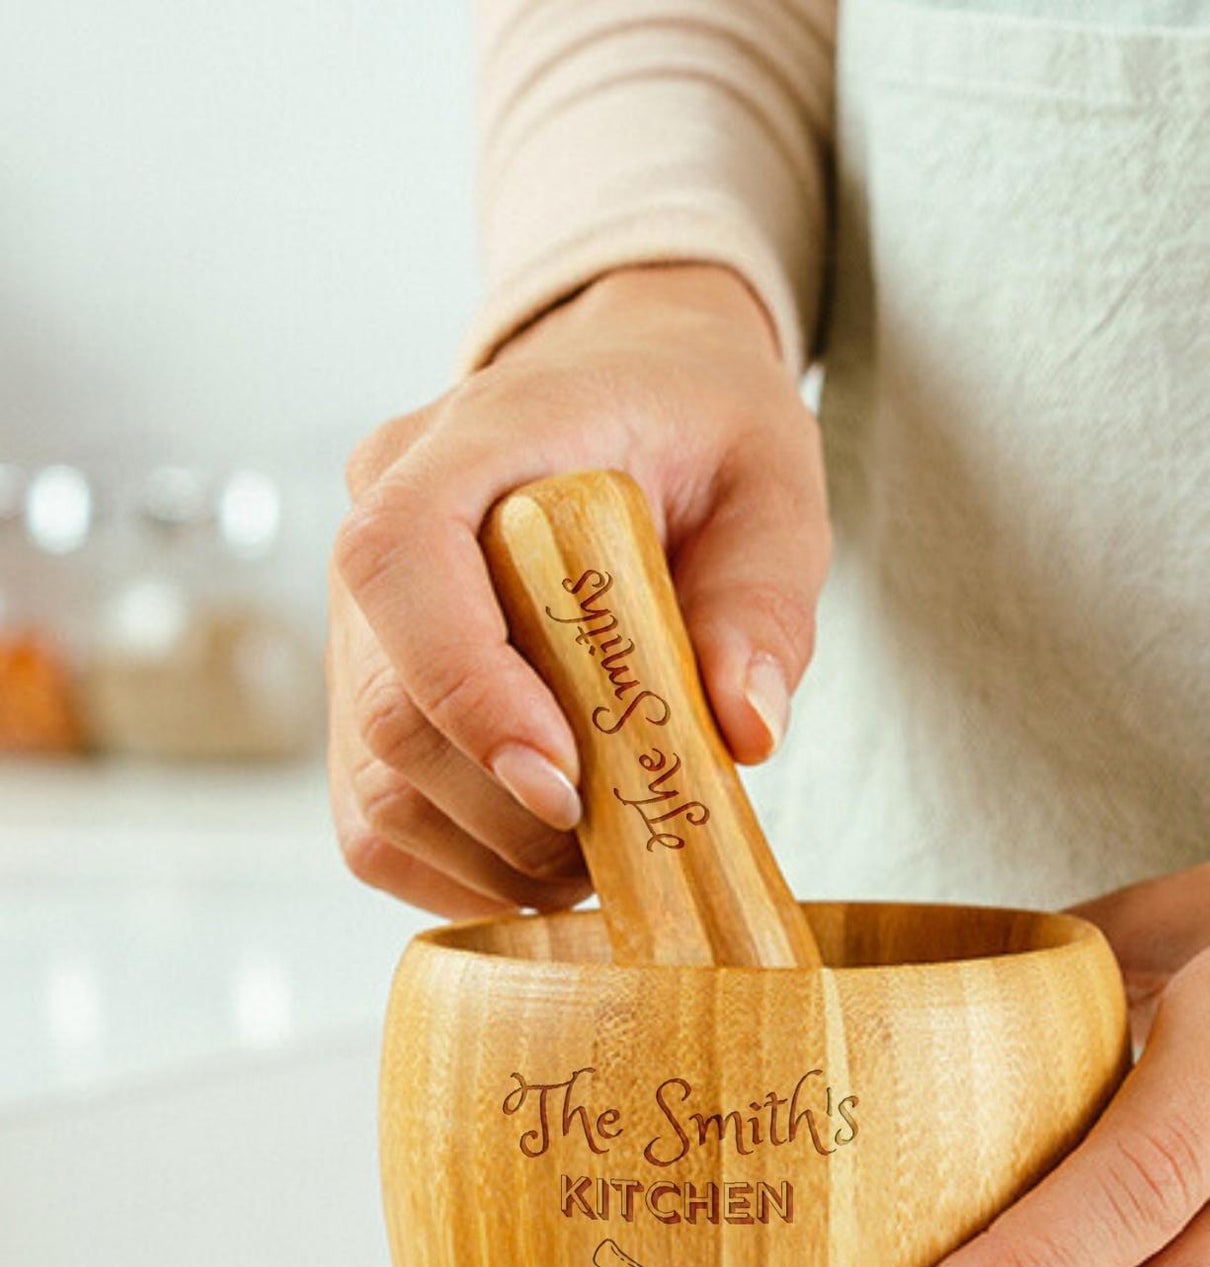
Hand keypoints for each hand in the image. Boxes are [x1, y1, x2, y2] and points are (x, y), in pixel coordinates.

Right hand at [327, 264, 828, 914]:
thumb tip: (748, 731)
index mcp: (472, 443)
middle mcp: (382, 522)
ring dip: (491, 855)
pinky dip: (456, 868)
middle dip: (511, 810)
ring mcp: (362, 615)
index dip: (469, 690)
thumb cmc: (701, 426)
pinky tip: (546, 862)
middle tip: (628, 835)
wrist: (639, 381)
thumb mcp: (772, 488)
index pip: (401, 562)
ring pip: (374, 782)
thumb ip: (764, 603)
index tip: (564, 782)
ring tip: (601, 852)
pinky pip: (373, 817)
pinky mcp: (370, 688)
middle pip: (389, 708)